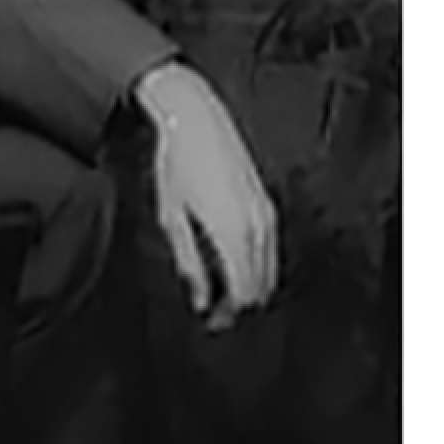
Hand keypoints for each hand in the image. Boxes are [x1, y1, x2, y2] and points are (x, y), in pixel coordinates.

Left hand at [134, 63, 278, 325]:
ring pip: (270, 267)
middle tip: (218, 313)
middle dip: (241, 304)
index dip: (230, 314)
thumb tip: (201, 299)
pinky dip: (259, 263)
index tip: (214, 323)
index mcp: (232, 233)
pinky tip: (240, 265)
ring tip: (226, 293)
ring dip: (252, 285)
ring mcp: (266, 212)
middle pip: (261, 284)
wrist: (196, 120)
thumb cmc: (178, 164)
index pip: (243, 292)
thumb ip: (190, 263)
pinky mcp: (267, 201)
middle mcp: (257, 226)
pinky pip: (271, 246)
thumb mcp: (172, 217)